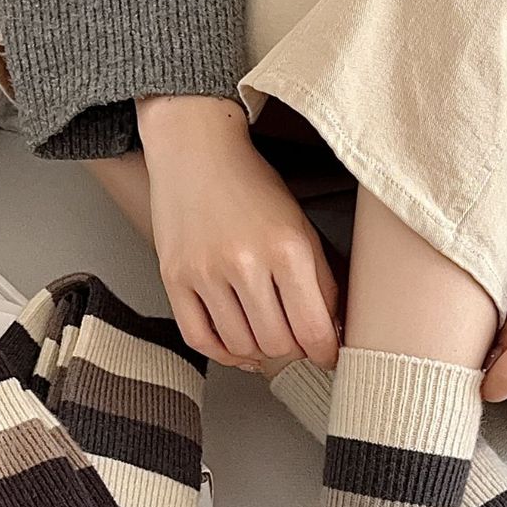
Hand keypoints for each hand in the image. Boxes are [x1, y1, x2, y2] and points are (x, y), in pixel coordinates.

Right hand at [137, 95, 341, 370]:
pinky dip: (223, 352)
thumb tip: (332, 331)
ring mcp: (205, 272)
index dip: (325, 353)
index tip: (327, 355)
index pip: (313, 330)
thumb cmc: (253, 185)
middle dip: (294, 350)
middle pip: (278, 344)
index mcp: (288, 248)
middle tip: (297, 340)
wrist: (196, 150)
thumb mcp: (301, 226)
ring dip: (260, 350)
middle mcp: (245, 263)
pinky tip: (237, 345)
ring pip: (241, 345)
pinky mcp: (174, 277)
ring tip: (268, 335)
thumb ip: (320, 280)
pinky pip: (200, 338)